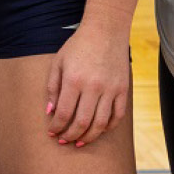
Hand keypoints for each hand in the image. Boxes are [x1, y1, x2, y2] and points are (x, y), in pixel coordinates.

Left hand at [45, 0, 137, 146]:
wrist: (106, 30)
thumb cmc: (78, 46)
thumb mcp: (59, 62)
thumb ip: (52, 87)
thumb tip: (50, 112)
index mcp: (74, 80)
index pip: (64, 113)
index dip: (57, 127)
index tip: (52, 132)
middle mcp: (93, 87)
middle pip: (82, 123)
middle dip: (70, 136)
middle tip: (63, 141)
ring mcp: (111, 89)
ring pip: (100, 124)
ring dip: (88, 138)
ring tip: (79, 142)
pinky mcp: (123, 90)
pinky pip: (117, 117)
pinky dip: (107, 128)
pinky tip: (98, 131)